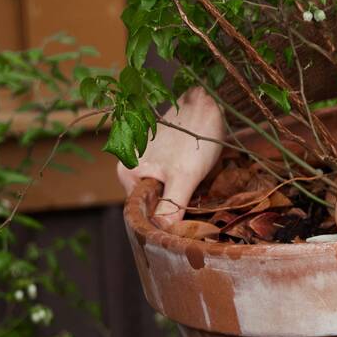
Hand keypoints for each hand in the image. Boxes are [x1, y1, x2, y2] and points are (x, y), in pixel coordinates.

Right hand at [115, 86, 225, 229]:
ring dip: (179, 195)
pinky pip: (170, 177)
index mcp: (127, 172)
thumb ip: (171, 206)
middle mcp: (131, 165)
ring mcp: (147, 159)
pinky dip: (183, 182)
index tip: (181, 227)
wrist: (210, 103)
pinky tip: (197, 175)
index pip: (140, 211)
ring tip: (198, 189)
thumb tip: (161, 233)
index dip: (160, 222)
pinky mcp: (162, 154)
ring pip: (163, 189)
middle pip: (151, 200)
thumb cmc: (195, 138)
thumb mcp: (184, 177)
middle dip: (171, 207)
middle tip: (194, 207)